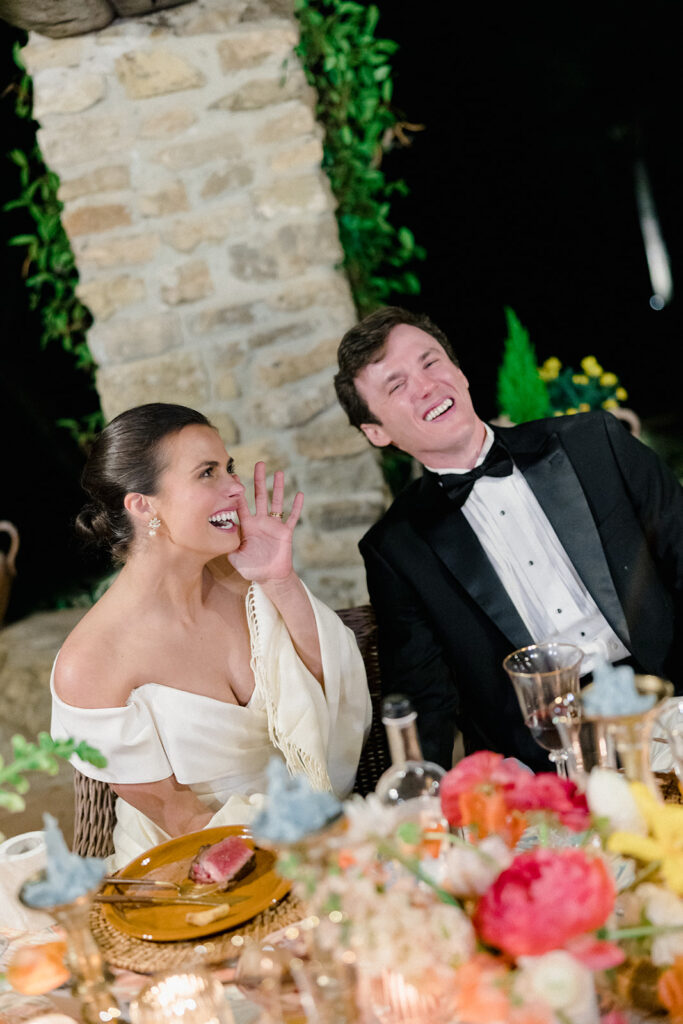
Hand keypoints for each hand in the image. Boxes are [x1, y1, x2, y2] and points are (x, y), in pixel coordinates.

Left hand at [228, 462, 303, 582]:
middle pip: (260, 496)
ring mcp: (274, 525)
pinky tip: (300, 495)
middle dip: (259, 480)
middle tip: (259, 463)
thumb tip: (218, 540)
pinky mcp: (285, 532)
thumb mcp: (236, 559)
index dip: (237, 492)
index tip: (233, 477)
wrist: (270, 577)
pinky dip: (296, 507)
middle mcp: (261, 521)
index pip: (241, 505)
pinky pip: (292, 517)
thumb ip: (228, 549)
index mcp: (248, 526)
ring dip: (278, 488)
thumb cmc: (252, 569)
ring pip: (276, 502)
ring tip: (279, 472)